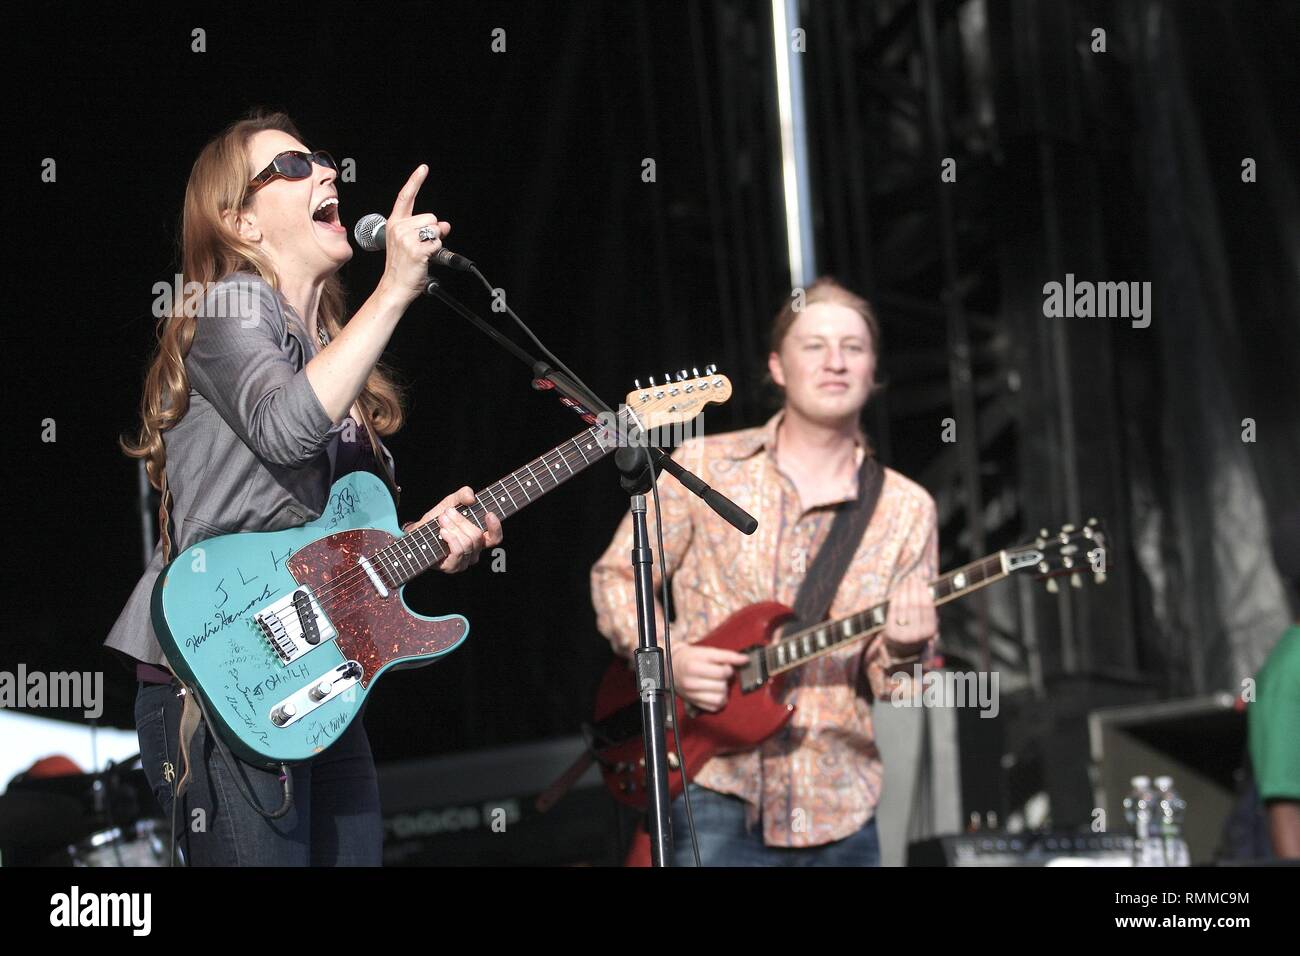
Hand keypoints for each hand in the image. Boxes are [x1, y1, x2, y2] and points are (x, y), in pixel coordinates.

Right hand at [378, 164, 451, 303]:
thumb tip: (444, 225)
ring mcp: (406, 238)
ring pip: (435, 228)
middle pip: (430, 216)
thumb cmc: (402, 267)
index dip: (415, 181)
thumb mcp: (410, 244)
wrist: (394, 286)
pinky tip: (425, 259)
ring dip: (435, 240)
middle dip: (433, 230)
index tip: (423, 168)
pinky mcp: (416, 249)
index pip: (405, 197)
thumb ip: (426, 231)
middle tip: (424, 245)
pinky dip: (436, 251)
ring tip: (423, 253)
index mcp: (394, 224)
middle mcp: (398, 228)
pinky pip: (437, 243)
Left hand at [406, 486, 501, 573]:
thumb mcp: (451, 502)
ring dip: (453, 528)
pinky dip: (450, 538)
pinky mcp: (453, 566)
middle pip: (477, 536)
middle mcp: (474, 552)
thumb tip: (472, 498)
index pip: (495, 538)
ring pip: (467, 543)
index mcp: (479, 539)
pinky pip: (458, 551)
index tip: (489, 514)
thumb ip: (463, 495)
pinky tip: (442, 532)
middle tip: (448, 512)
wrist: (418, 534)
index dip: (495, 527)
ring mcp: (464, 561)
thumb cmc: (437, 520)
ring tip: (442, 520)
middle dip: (461, 521)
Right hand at [670, 643, 748, 712]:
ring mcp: (692, 695)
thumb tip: (745, 659)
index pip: (721, 673)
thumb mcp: (707, 651)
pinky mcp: (695, 704)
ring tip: (719, 684)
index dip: (728, 669)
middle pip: (721, 686)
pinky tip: (716, 693)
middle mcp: (691, 683)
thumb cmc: (691, 658)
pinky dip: (719, 701)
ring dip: (724, 691)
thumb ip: (726, 655)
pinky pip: (715, 707)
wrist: (673, 667)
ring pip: (719, 699)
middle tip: (721, 674)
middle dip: (726, 680)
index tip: (726, 666)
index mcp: (693, 667)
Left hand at [882, 575, 936, 657]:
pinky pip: (893, 612)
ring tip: (905, 582)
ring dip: (904, 591)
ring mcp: (903, 635)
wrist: (902, 653)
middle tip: (912, 578)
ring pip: (903, 607)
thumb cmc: (917, 633)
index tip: (921, 581)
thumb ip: (929, 611)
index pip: (926, 607)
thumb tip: (929, 589)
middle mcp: (917, 634)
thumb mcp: (927, 626)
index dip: (923, 592)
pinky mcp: (890, 633)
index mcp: (930, 631)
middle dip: (913, 589)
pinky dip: (895, 600)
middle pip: (915, 605)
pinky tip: (897, 593)